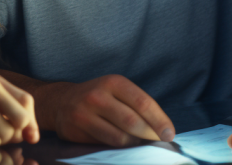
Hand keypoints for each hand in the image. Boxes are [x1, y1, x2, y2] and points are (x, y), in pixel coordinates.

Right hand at [45, 75, 174, 146]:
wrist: (61, 102)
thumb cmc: (99, 98)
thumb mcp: (117, 91)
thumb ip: (138, 105)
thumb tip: (163, 130)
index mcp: (113, 82)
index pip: (143, 103)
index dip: (159, 121)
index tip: (170, 134)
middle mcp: (97, 96)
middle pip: (132, 123)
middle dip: (149, 136)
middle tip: (157, 143)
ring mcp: (83, 114)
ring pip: (119, 138)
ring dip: (133, 145)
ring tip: (136, 143)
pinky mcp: (74, 131)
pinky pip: (103, 146)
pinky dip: (116, 149)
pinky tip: (120, 145)